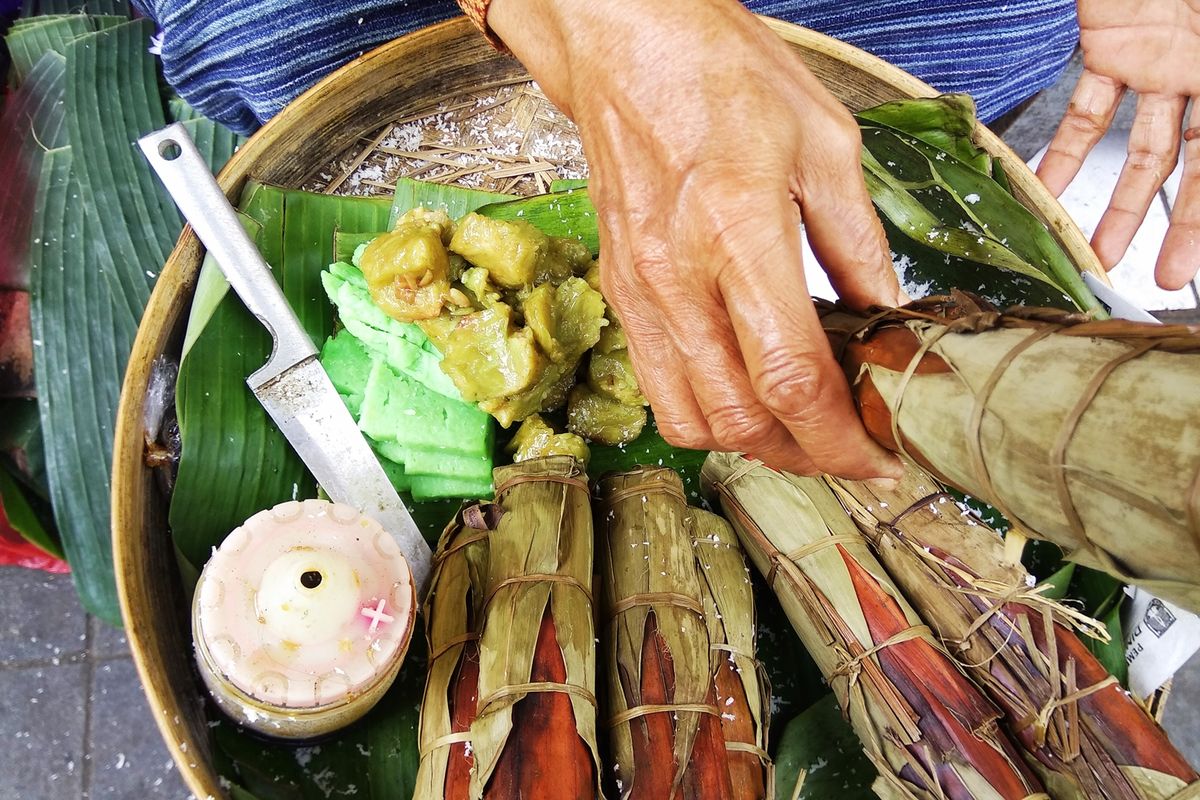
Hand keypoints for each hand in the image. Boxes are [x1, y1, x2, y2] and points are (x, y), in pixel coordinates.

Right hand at [488, 0, 903, 479]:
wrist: (623, 45)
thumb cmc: (720, 74)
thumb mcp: (823, 141)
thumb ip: (856, 242)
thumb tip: (884, 316)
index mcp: (739, 233)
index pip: (790, 377)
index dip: (841, 440)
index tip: (878, 460)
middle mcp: (678, 280)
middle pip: (739, 421)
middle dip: (804, 456)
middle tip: (850, 450)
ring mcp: (640, 294)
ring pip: (690, 420)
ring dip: (751, 445)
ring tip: (798, 431)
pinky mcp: (621, 294)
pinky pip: (658, 388)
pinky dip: (706, 414)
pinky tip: (744, 393)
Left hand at [1037, 0, 1199, 288]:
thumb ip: (1195, 59)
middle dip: (1188, 224)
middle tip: (1170, 279)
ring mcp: (1165, 59)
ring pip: (1147, 149)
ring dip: (1122, 206)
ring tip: (1101, 258)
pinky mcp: (1114, 47)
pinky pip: (1090, 112)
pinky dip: (1068, 155)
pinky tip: (1048, 195)